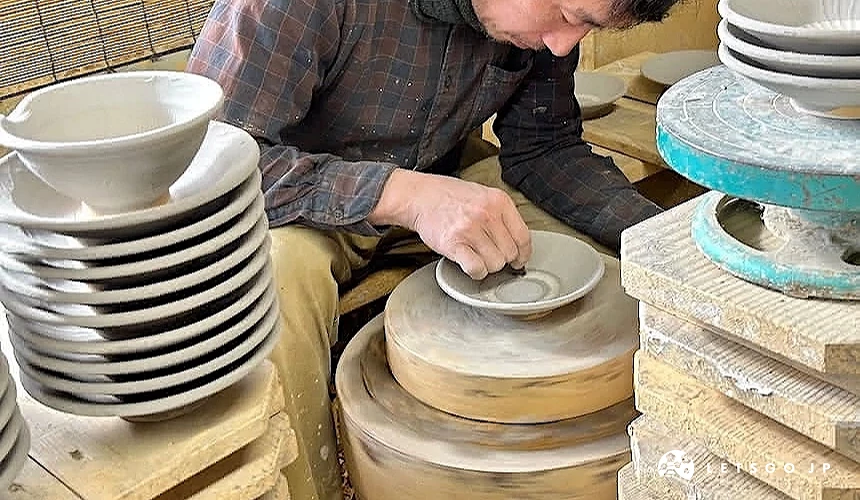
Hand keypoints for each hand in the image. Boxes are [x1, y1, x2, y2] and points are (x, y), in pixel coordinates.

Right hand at [368, 169, 531, 278]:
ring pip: (495, 263)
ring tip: (476, 255)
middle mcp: (486, 214)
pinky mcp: (454, 244)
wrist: (419, 196)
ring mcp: (470, 229)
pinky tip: (469, 264)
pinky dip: (476, 272)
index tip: (518, 260)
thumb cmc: (449, 196)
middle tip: (489, 254)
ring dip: (487, 266)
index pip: (523, 237)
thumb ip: (501, 215)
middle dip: (501, 259)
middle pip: (510, 253)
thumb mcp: (483, 194)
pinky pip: (476, 269)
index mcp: (498, 201)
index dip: (523, 254)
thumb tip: (517, 243)